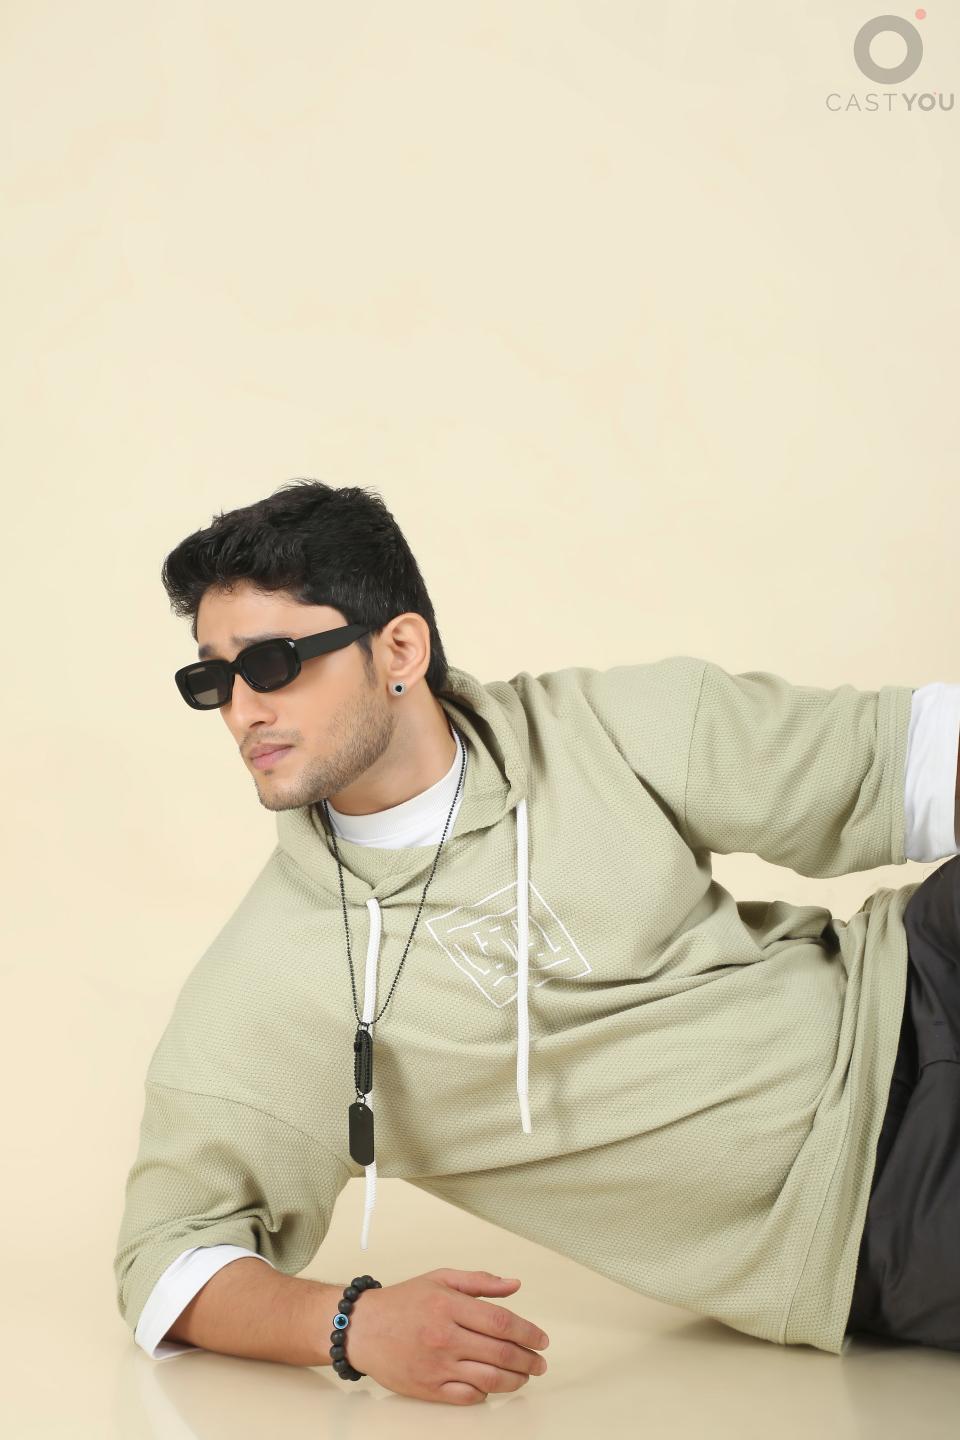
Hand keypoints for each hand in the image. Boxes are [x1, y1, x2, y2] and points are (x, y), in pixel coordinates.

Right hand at [342, 1268, 549, 1404]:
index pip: (501, 1321)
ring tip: (524, 1376)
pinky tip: (493, 1385)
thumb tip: (514, 1285)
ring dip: (514, 1379)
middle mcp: (445, 1336)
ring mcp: (437, 1365)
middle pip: (500, 1352)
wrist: (362, 1328)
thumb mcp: (440, 1278)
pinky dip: (486, 1392)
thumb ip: (480, 1282)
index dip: (528, 1332)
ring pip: (489, 1378)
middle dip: (528, 1360)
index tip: (542, 1340)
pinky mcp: (428, 1388)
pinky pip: (468, 1395)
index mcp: (449, 1305)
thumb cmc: (402, 1302)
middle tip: (540, 1363)